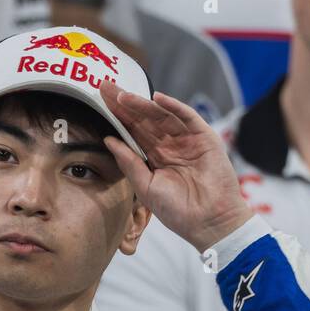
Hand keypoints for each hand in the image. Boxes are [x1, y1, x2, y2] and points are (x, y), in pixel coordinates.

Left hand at [99, 81, 252, 252]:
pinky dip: (174, 106)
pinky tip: (157, 99)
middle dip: (125, 104)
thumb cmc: (179, 211)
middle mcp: (170, 145)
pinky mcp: (205, 138)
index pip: (134, 131)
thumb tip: (108, 139)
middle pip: (144, 119)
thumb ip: (129, 162)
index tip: (100, 101)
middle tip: (105, 87)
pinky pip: (187, 117)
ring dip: (143, 104)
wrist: (209, 222)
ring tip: (123, 96)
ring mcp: (188, 140)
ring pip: (162, 116)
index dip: (118, 116)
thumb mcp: (146, 186)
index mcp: (156, 157)